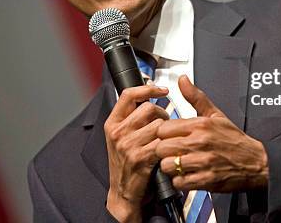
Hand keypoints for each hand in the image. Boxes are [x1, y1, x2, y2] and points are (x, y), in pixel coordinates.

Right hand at [104, 84, 169, 221]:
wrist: (122, 192)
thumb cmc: (126, 163)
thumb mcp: (120, 137)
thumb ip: (130, 117)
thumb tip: (148, 97)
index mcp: (112, 124)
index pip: (129, 95)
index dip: (147, 89)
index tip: (162, 89)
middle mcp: (118, 132)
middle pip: (148, 108)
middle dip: (162, 114)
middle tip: (165, 124)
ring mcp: (127, 145)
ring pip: (158, 124)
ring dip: (167, 130)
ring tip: (166, 138)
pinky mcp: (139, 158)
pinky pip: (161, 142)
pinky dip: (168, 144)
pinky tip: (167, 148)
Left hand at [156, 76, 268, 191]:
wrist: (256, 162)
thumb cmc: (234, 139)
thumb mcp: (216, 114)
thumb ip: (195, 97)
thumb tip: (182, 79)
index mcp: (200, 125)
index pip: (163, 128)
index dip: (163, 134)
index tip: (169, 137)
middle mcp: (199, 142)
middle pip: (161, 148)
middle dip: (163, 151)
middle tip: (172, 151)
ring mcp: (202, 162)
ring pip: (167, 166)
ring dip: (170, 167)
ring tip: (179, 164)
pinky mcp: (206, 180)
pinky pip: (179, 182)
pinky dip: (180, 181)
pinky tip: (186, 175)